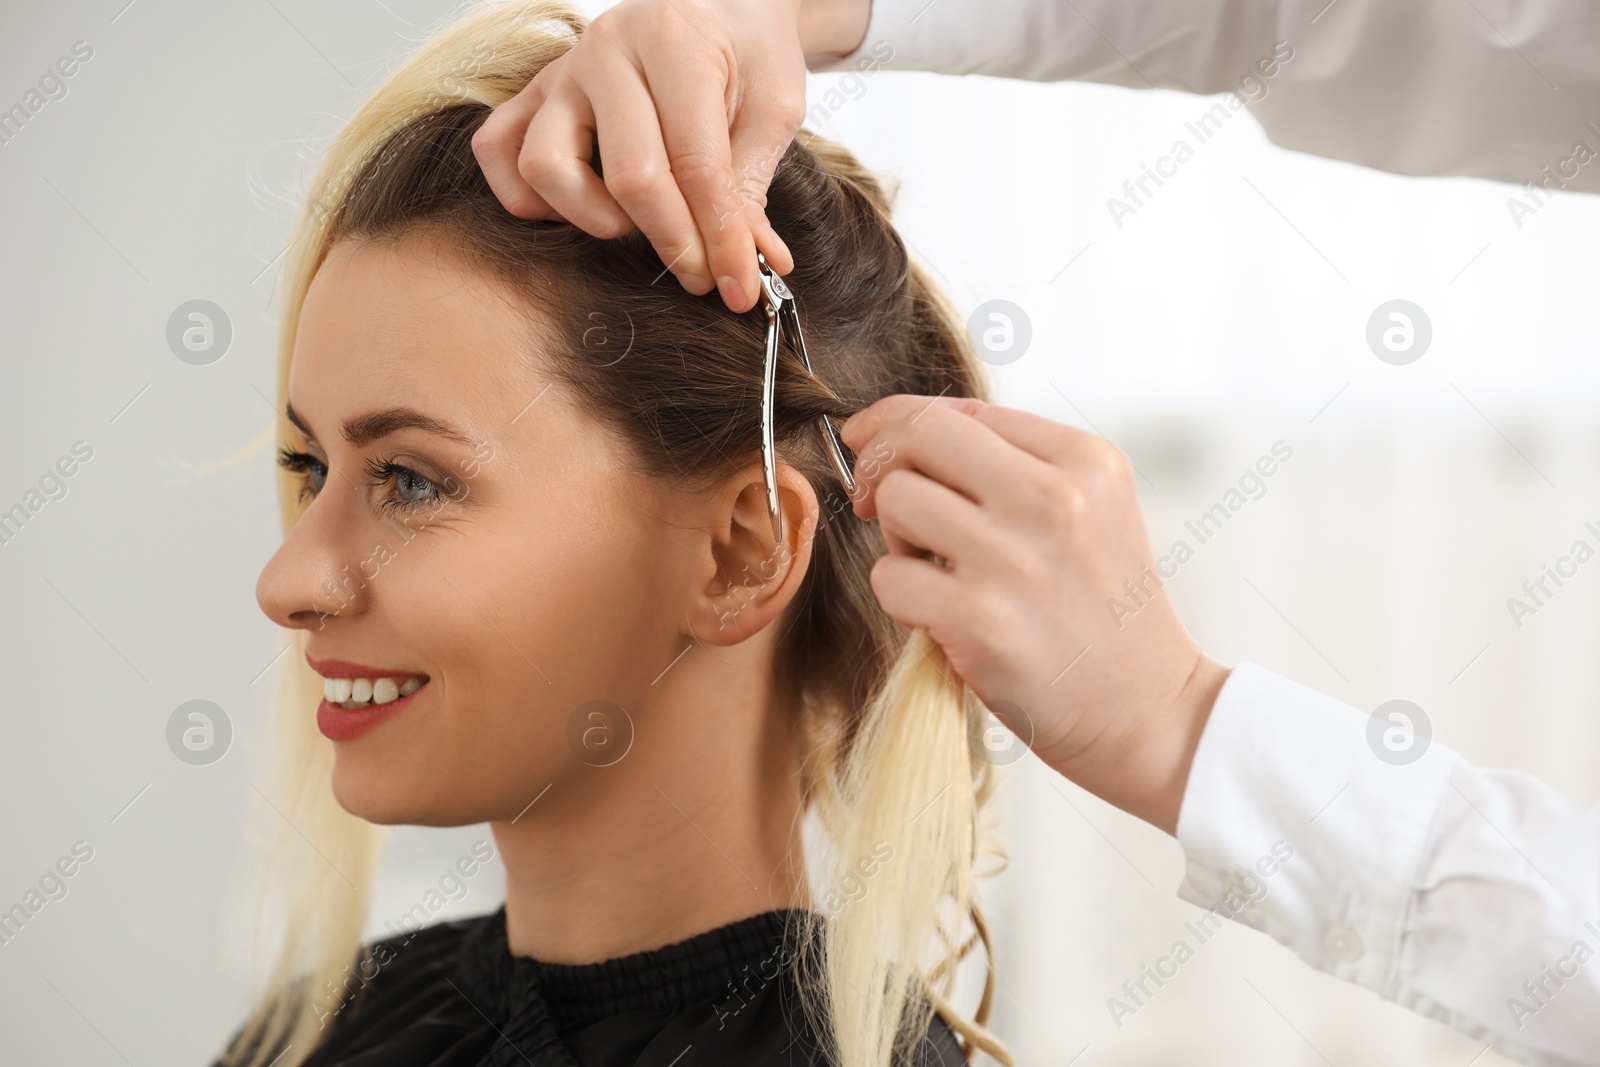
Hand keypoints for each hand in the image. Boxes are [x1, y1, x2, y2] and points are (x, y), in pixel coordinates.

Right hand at [472, 0, 869, 311]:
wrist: (719, 3)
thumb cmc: (747, 49)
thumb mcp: (774, 107)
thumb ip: (752, 184)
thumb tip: (752, 264)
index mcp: (674, 43)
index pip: (695, 164)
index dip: (719, 238)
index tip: (739, 288)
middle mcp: (608, 51)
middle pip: (629, 176)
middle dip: (673, 242)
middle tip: (703, 275)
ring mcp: (563, 71)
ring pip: (545, 166)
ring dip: (594, 217)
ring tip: (639, 222)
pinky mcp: (536, 91)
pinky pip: (497, 148)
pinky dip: (528, 195)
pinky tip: (578, 207)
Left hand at [839, 396, 1231, 834]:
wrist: (1154, 714)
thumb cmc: (1107, 618)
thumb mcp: (1094, 513)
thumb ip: (1017, 466)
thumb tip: (903, 434)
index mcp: (1085, 461)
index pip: (962, 409)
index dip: (897, 420)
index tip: (869, 442)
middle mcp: (1054, 497)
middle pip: (918, 436)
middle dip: (880, 464)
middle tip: (877, 504)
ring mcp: (1014, 557)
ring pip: (897, 500)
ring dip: (898, 539)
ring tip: (940, 572)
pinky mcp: (980, 618)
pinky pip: (890, 577)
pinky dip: (901, 598)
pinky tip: (941, 618)